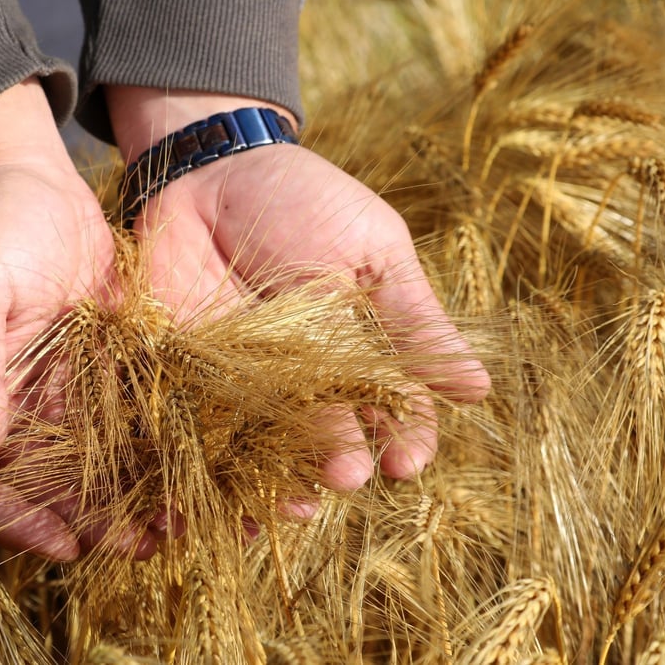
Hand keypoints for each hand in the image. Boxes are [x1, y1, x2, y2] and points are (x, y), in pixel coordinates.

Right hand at [0, 78, 153, 559]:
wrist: (30, 175)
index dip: (16, 521)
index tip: (68, 544)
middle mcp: (0, 406)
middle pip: (39, 485)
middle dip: (89, 521)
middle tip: (144, 546)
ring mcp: (49, 390)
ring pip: (87, 461)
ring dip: (127, 494)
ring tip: (178, 522)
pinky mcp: (95, 368)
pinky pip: (122, 418)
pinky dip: (151, 446)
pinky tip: (193, 465)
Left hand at [107, 87, 490, 493]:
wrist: (211, 165)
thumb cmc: (302, 198)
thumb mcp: (371, 248)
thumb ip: (413, 317)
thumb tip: (478, 388)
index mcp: (358, 346)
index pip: (393, 403)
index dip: (406, 434)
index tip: (410, 461)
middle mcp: (305, 373)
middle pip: (329, 431)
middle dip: (340, 458)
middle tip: (348, 478)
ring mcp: (244, 375)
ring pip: (268, 440)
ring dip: (281, 473)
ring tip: (293, 499)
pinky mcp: (186, 369)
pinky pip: (201, 422)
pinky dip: (211, 456)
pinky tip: (223, 482)